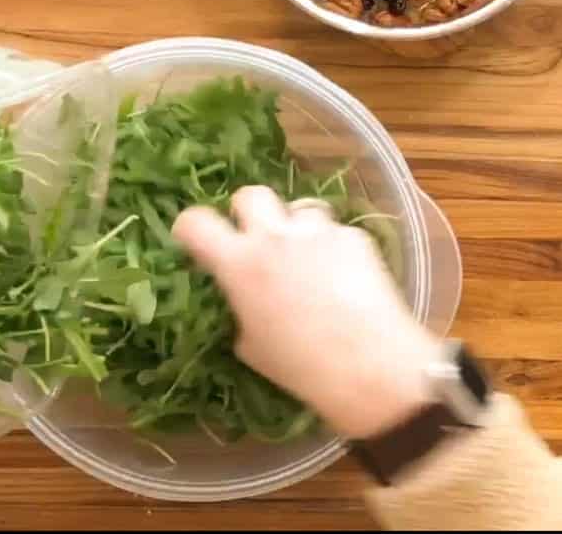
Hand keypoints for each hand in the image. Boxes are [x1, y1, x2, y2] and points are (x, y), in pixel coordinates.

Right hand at [172, 185, 439, 438]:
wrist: (371, 367)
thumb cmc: (302, 368)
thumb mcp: (252, 346)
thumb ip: (241, 310)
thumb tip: (246, 301)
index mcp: (239, 264)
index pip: (196, 222)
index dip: (190, 227)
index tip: (194, 238)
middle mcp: (274, 237)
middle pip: (250, 193)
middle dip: (248, 212)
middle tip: (256, 238)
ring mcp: (319, 231)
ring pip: (299, 206)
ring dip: (296, 226)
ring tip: (307, 255)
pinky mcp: (355, 236)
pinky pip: (336, 231)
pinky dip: (333, 247)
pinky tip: (344, 276)